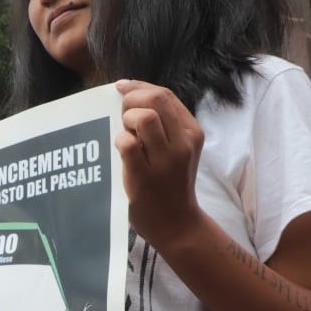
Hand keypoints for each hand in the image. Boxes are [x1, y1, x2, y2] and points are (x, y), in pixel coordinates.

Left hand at [115, 80, 205, 251]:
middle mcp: (183, 142)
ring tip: (123, 132)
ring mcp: (165, 160)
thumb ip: (163, 125)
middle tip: (121, 113)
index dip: (139, 86)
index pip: (165, 94)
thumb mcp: (178, 150)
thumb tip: (130, 97)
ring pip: (143, 117)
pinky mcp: (144, 176)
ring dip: (126, 119)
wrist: (177, 224)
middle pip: (155, 98)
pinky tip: (119, 149)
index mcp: (192, 132)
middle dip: (131, 98)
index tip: (122, 88)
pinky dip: (119, 140)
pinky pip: (127, 143)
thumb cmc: (171, 184)